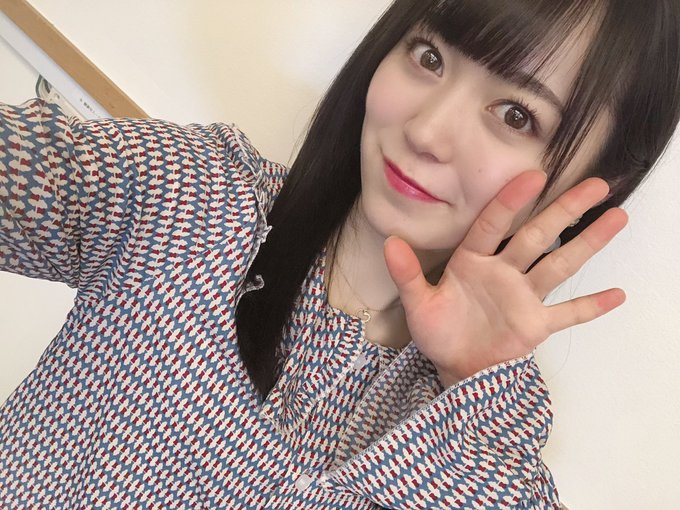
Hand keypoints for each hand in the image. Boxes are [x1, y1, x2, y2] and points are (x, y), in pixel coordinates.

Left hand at [384, 170, 627, 387]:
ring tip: (617, 217)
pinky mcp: (537, 325)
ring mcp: (524, 297)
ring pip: (559, 264)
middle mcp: (503, 271)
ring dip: (587, 243)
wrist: (454, 367)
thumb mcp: (418, 304)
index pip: (492, 225)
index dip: (510, 201)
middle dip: (564, 209)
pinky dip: (590, 306)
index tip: (532, 176)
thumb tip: (389, 242)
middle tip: (596, 183)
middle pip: (537, 235)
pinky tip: (618, 294)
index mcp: (473, 261)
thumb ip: (407, 275)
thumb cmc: (438, 331)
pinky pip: (568, 314)